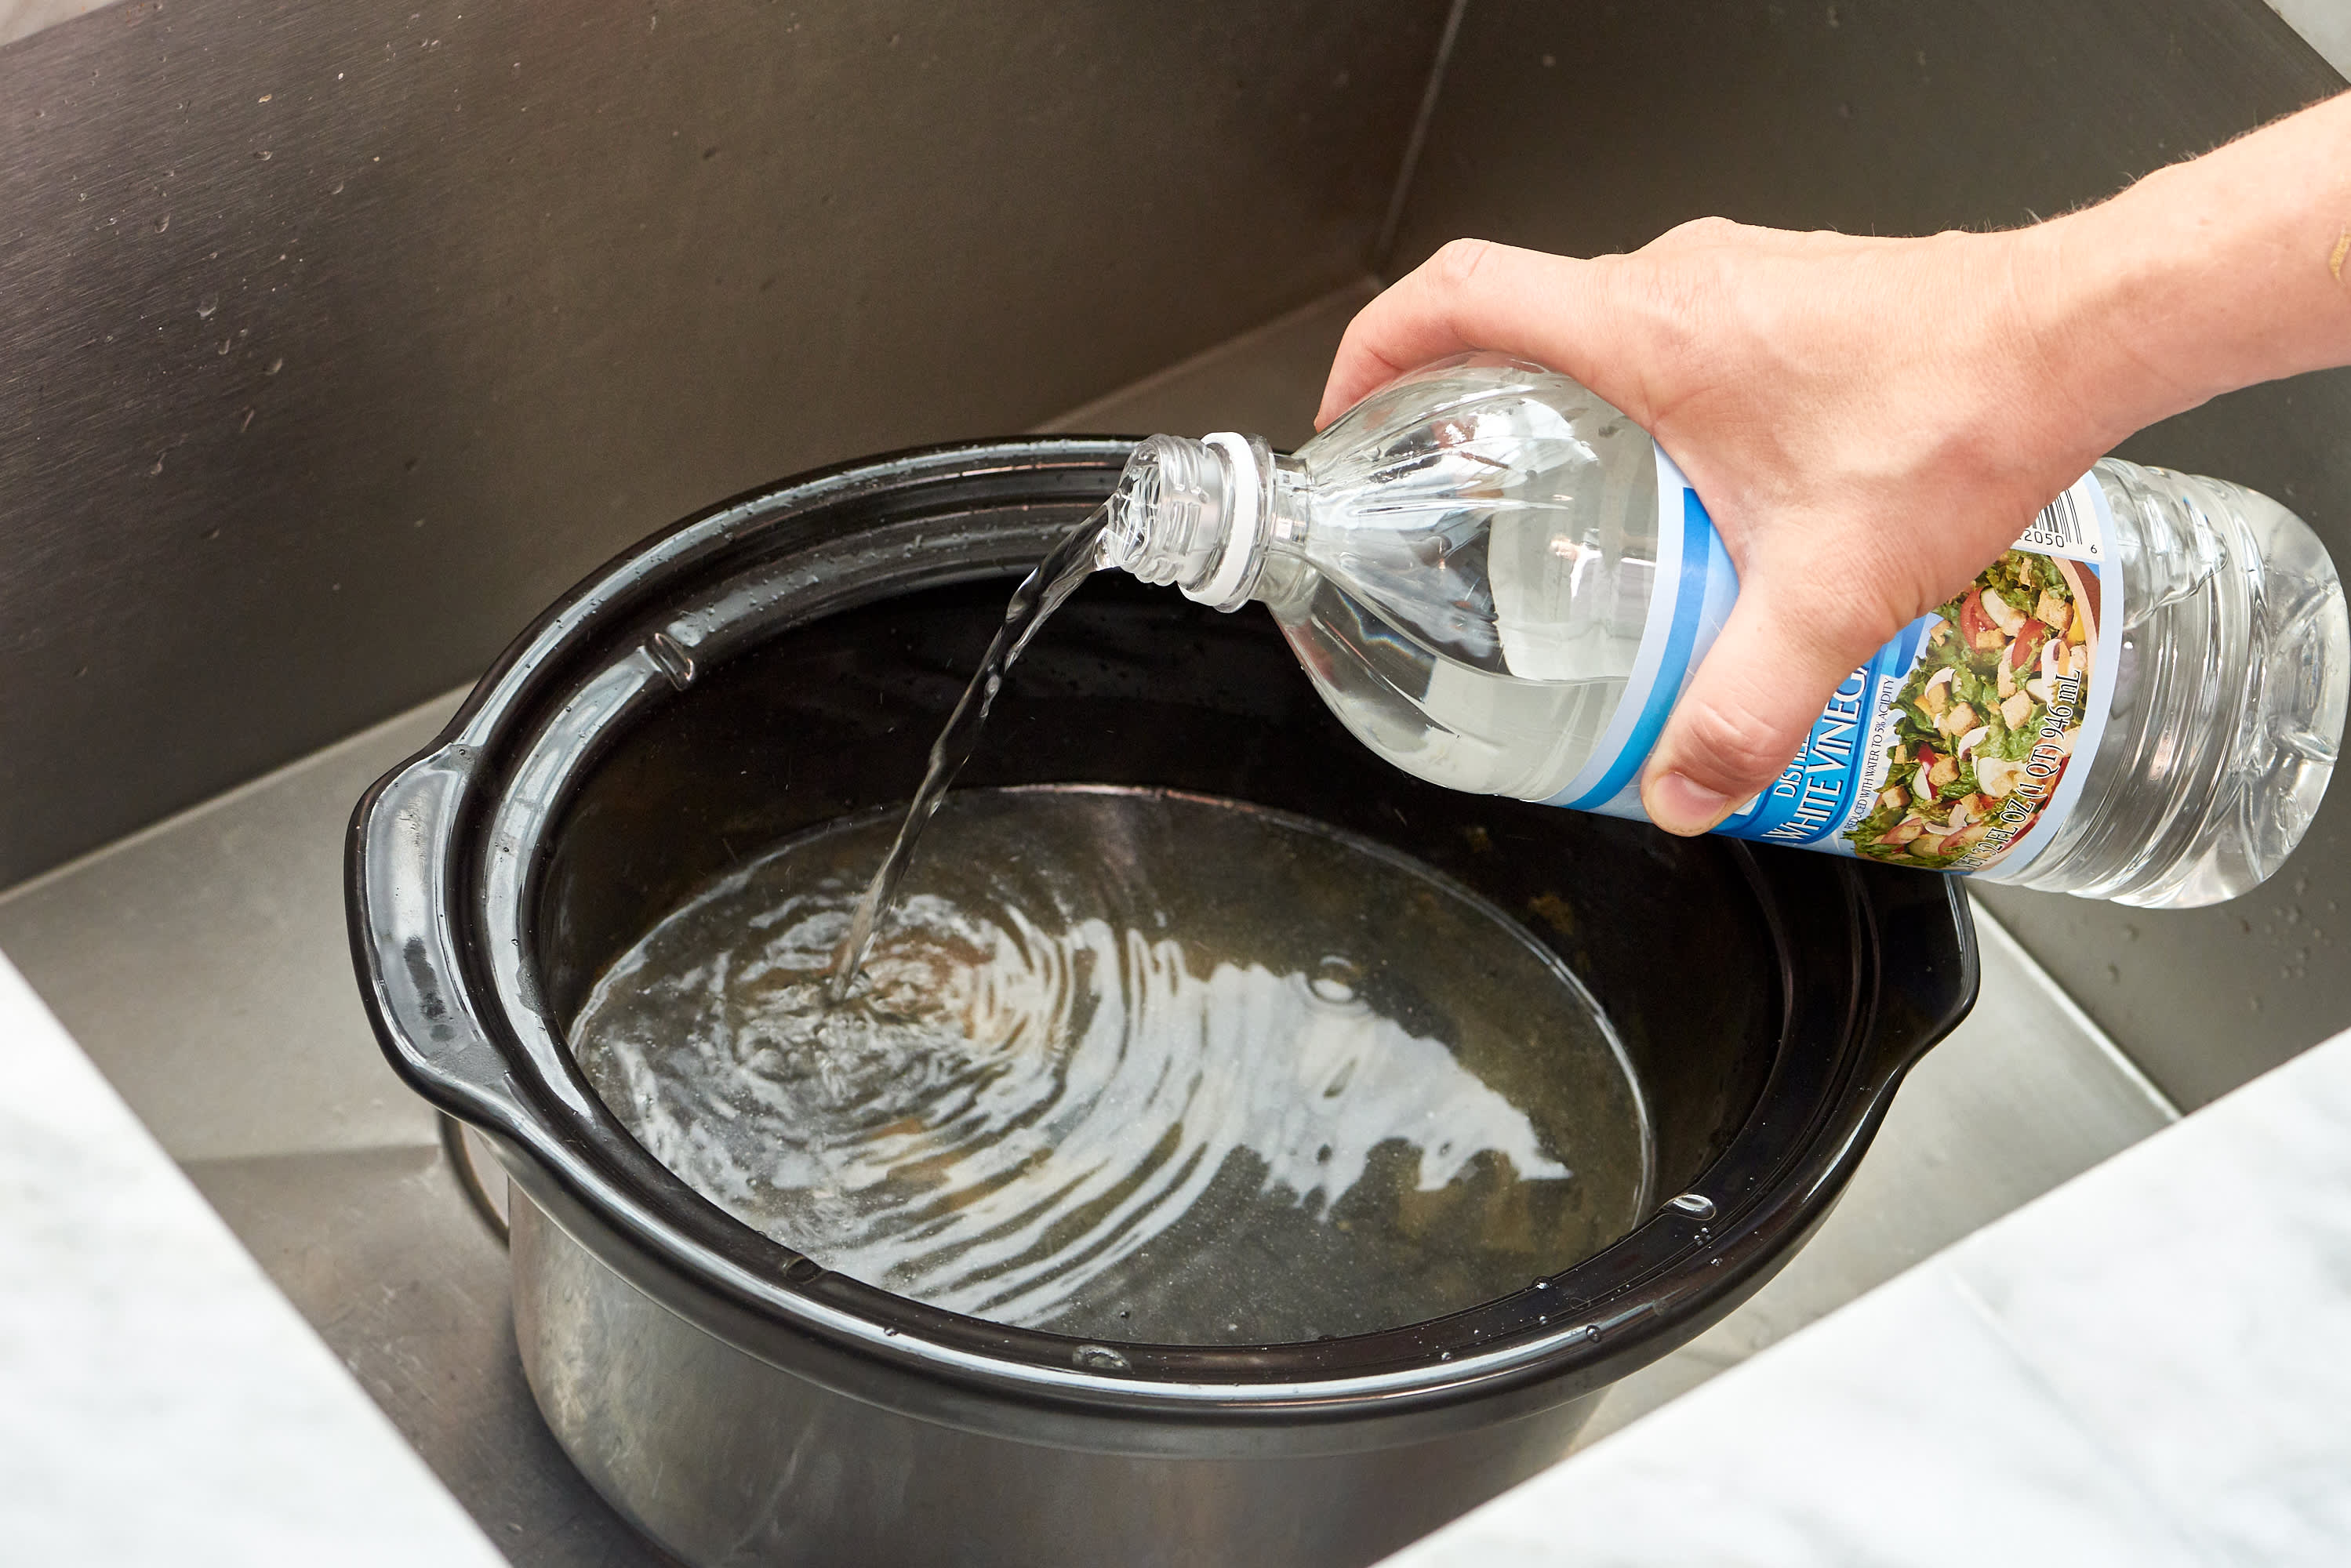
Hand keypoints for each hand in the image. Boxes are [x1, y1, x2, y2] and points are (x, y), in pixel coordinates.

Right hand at [1316, 223, 2118, 834]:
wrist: (2084, 334)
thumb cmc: (1964, 408)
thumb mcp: (1830, 591)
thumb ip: (1744, 705)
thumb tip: (1680, 787)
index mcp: (1646, 331)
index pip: (1454, 295)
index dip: (1373, 348)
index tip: (1347, 412)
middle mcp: (1680, 284)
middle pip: (1510, 311)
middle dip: (1452, 392)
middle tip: (1438, 483)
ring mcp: (1735, 282)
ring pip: (1594, 321)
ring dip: (1552, 396)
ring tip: (1552, 499)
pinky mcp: (1786, 298)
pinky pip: (1669, 331)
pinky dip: (1632, 394)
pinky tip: (1680, 485)